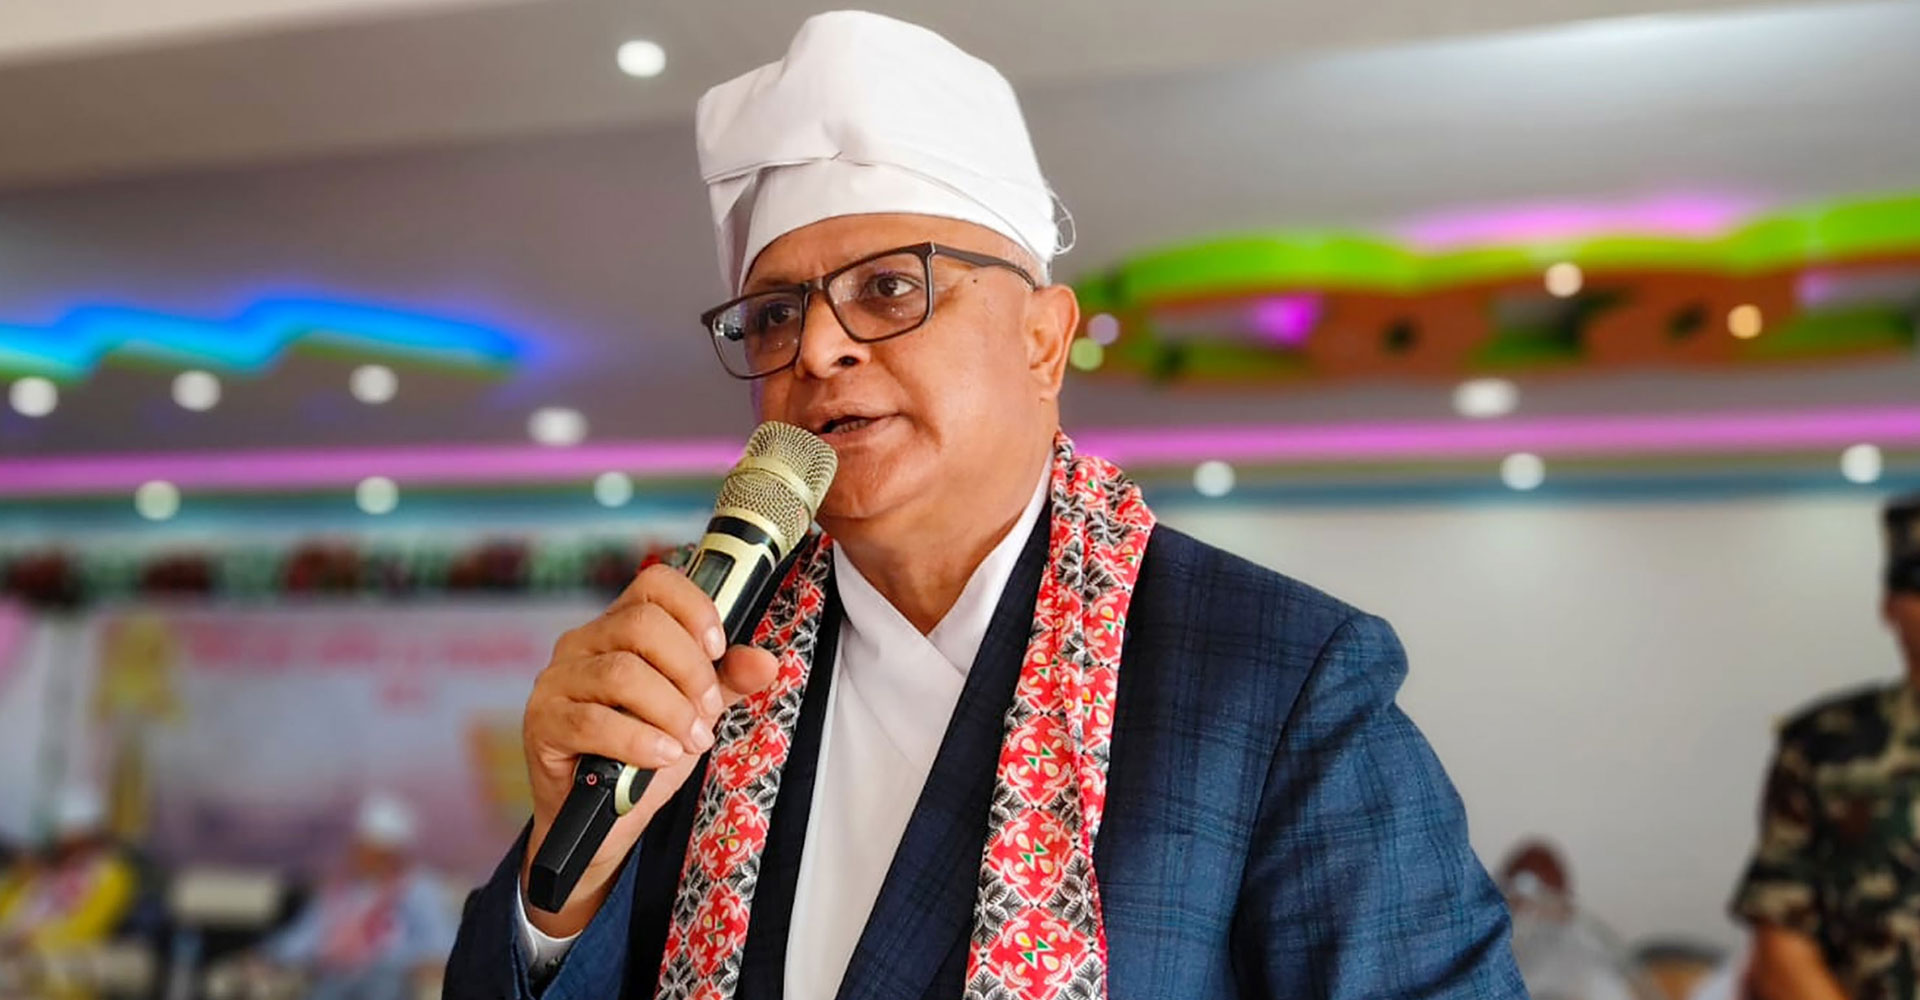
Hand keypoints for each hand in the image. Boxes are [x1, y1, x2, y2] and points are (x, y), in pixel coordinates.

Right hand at [519, 563, 780, 935]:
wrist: (599, 818)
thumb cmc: (642, 753)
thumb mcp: (693, 711)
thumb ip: (726, 682)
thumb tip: (765, 661)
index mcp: (619, 627)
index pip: (655, 584)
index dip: (694, 609)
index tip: (718, 649)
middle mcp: (583, 643)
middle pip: (642, 625)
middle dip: (690, 671)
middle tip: (707, 713)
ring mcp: (557, 680)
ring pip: (622, 673)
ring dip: (670, 710)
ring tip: (689, 741)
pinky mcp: (543, 722)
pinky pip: (593, 721)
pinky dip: (638, 740)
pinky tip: (661, 756)